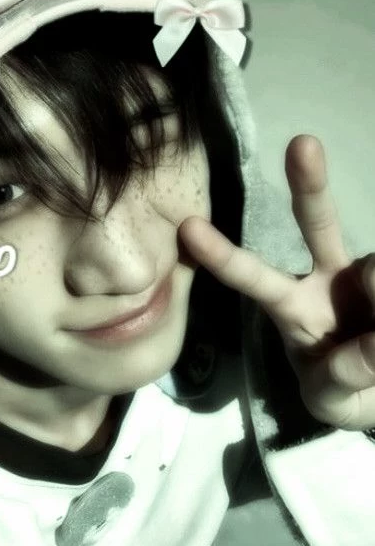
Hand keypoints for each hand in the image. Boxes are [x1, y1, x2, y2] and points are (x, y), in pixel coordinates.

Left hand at [179, 134, 374, 429]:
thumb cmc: (344, 388)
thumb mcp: (332, 401)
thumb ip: (336, 382)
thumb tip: (363, 348)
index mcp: (291, 305)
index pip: (252, 276)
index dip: (223, 255)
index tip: (188, 228)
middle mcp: (327, 277)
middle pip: (317, 223)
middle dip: (309, 184)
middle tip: (302, 144)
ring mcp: (367, 275)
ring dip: (374, 298)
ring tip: (369, 347)